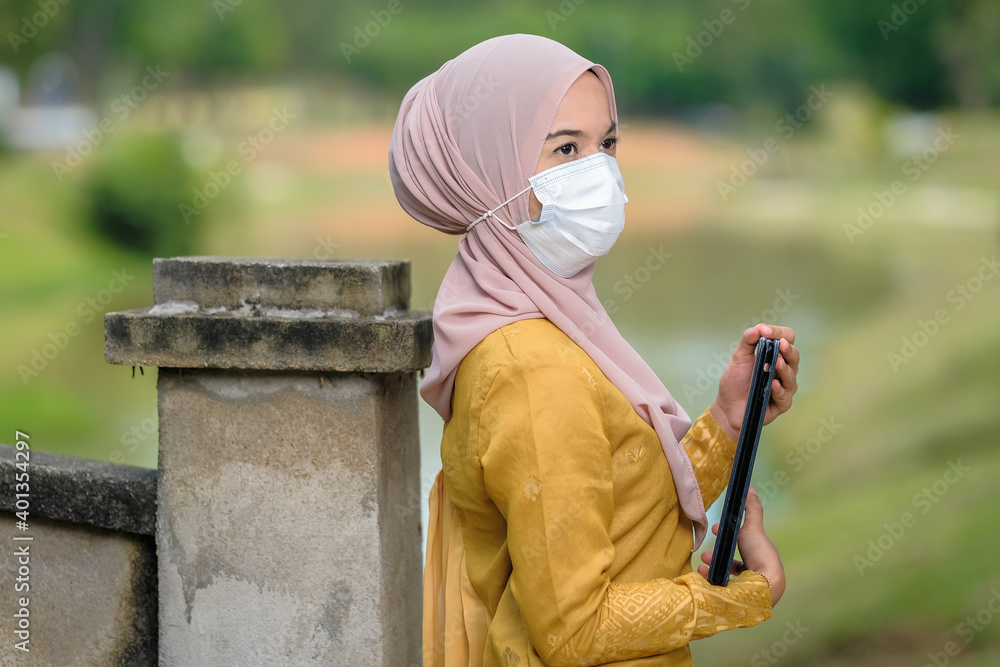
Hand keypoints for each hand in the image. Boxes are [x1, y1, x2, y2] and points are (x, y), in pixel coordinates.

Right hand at [698, 487, 784, 606]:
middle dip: (718, 553)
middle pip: (733, 560)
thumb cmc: (760, 554)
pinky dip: (709, 578)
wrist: (764, 586)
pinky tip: (701, 573)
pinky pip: (721, 586)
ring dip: (712, 565)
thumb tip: (749, 488)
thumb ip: (751, 509)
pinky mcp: (739, 596)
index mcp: (761, 556)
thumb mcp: (753, 527)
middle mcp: (757, 571)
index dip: (728, 535)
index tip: (715, 528)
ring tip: (702, 561)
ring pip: (726, 574)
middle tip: (705, 550)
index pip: (743, 544)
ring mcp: (749, 585)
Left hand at [709, 324, 799, 441]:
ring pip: (792, 375)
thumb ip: (748, 341)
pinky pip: (785, 396)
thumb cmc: (735, 382)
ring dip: (784, 368)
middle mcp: (783, 370)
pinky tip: (772, 384)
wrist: (727, 407)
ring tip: (776, 363)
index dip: (778, 332)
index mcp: (775, 355)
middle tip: (780, 344)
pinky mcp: (781, 404)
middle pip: (794, 355)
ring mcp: (784, 387)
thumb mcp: (739, 357)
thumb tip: (759, 327)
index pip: (786, 338)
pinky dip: (779, 390)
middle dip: (788, 349)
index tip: (765, 331)